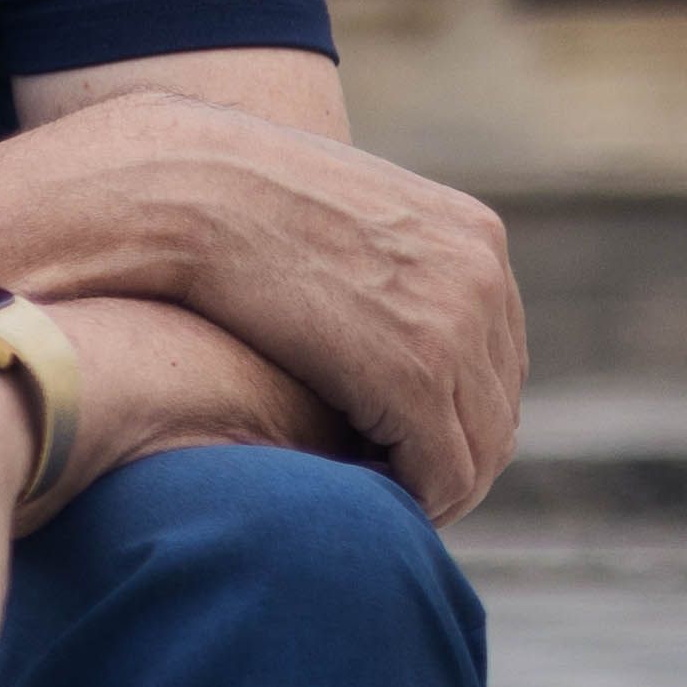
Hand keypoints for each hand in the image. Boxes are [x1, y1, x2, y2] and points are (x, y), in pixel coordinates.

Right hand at [87, 92, 524, 520]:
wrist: (187, 189)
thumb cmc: (234, 201)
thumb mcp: (338, 211)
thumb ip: (380, 257)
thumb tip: (371, 304)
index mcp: (473, 235)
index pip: (499, 354)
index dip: (456, 409)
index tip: (401, 438)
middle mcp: (482, 275)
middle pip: (498, 405)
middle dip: (453, 452)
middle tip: (393, 482)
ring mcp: (455, 324)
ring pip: (481, 448)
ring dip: (435, 483)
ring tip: (376, 494)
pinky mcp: (415, 376)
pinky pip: (445, 473)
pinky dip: (416, 498)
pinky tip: (363, 494)